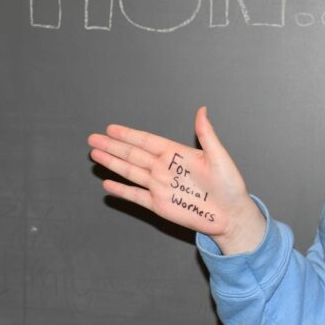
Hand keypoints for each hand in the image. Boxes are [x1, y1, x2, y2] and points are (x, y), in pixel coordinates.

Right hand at [88, 107, 266, 254]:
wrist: (231, 215)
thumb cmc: (230, 185)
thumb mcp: (219, 156)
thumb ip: (206, 134)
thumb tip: (201, 110)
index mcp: (177, 154)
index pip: (146, 141)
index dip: (128, 134)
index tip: (111, 128)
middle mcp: (164, 168)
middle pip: (132, 154)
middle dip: (112, 146)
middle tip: (93, 138)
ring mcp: (160, 187)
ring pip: (130, 172)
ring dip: (112, 163)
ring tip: (95, 154)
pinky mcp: (159, 205)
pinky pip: (136, 196)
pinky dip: (121, 190)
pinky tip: (108, 183)